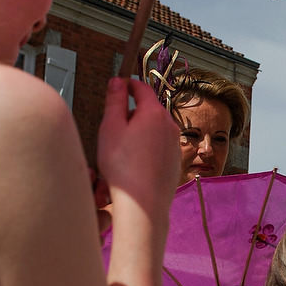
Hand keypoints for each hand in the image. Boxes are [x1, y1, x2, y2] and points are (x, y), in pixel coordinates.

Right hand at [97, 78, 179, 212]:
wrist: (143, 204)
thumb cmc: (123, 168)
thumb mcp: (110, 128)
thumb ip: (114, 101)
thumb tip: (118, 82)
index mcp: (154, 113)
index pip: (142, 88)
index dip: (129, 84)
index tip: (119, 85)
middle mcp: (170, 125)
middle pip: (149, 110)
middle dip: (132, 114)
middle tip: (113, 128)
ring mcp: (175, 144)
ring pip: (154, 130)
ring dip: (139, 133)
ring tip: (121, 152)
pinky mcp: (175, 161)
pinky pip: (159, 147)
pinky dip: (146, 149)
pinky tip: (133, 165)